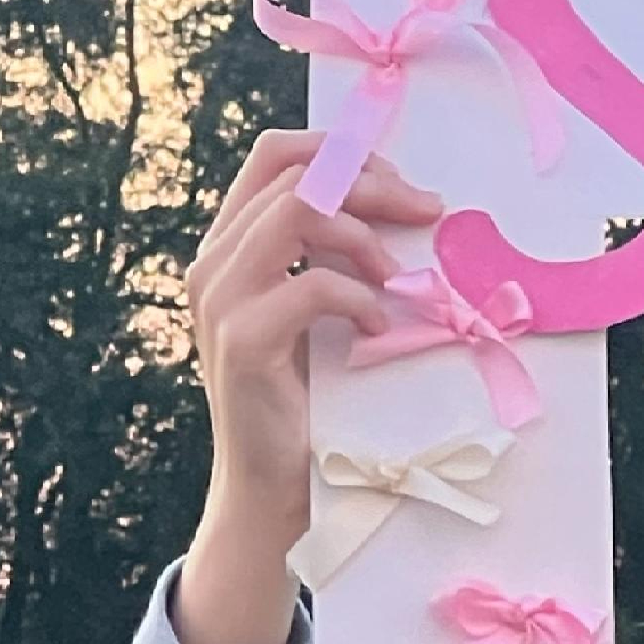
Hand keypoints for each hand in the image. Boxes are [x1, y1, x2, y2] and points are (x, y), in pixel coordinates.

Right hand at [173, 131, 440, 643]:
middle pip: (292, 171)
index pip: (277, 155)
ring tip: (402, 278)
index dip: (346, 154)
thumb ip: (340, 262)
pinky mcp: (244, 341)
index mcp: (231, 247)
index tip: (406, 188)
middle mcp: (214, 262)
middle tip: (429, 213)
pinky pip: (310, 286)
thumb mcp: (326, 318)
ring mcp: (221, 300)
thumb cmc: (313, 404)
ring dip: (366, 235)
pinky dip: (360, 297)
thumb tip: (413, 214)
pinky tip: (380, 328)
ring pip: (297, 211)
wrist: (275, 490)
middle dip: (372, 183)